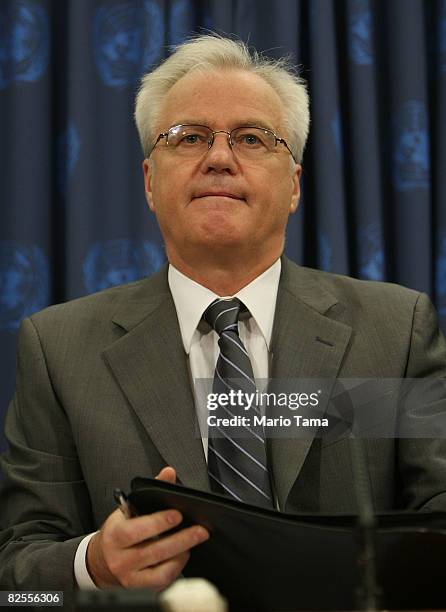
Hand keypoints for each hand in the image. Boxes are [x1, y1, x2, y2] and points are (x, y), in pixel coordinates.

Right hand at [86, 467, 208, 589]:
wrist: (101, 560)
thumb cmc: (118, 531)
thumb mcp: (128, 508)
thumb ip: (150, 490)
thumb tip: (168, 473)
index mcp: (115, 535)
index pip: (136, 530)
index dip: (159, 523)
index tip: (177, 515)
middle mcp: (120, 558)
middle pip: (155, 551)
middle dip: (182, 539)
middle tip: (200, 530)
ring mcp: (129, 576)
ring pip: (162, 568)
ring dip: (182, 553)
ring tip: (194, 541)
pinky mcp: (139, 587)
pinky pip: (162, 580)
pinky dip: (177, 568)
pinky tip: (183, 555)